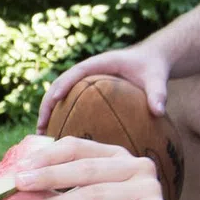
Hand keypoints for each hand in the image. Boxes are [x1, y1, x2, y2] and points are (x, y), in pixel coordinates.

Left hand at [10, 136, 166, 199]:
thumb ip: (42, 194)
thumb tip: (9, 187)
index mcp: (116, 156)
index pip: (78, 147)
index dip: (47, 156)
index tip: (18, 168)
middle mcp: (138, 167)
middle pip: (86, 169)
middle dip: (48, 176)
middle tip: (18, 183)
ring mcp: (150, 189)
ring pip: (94, 195)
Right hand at [37, 44, 173, 126]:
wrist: (151, 60)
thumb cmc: (152, 67)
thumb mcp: (157, 77)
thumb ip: (158, 92)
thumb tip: (158, 111)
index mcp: (100, 62)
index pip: (76, 72)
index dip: (64, 84)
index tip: (56, 99)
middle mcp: (87, 71)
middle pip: (59, 86)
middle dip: (47, 105)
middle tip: (40, 128)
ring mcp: (84, 82)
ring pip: (59, 96)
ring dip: (49, 114)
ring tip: (42, 137)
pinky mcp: (86, 92)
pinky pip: (69, 104)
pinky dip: (61, 118)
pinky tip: (60, 140)